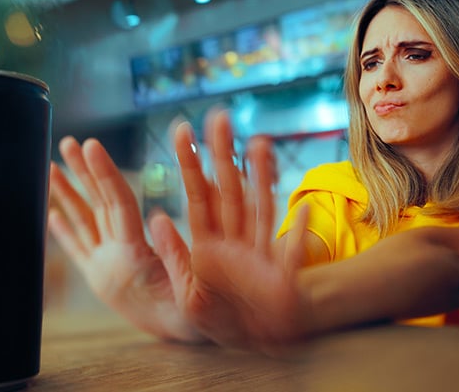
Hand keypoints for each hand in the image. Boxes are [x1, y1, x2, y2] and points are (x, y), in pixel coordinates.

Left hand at [48, 136, 204, 342]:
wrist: (183, 339)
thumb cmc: (197, 313)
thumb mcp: (195, 282)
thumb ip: (177, 252)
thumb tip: (158, 215)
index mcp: (134, 256)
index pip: (118, 204)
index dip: (105, 172)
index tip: (91, 144)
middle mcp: (111, 261)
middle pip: (95, 206)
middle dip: (81, 173)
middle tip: (66, 142)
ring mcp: (101, 270)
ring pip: (81, 223)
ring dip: (65, 195)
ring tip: (49, 168)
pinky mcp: (99, 280)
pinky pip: (78, 250)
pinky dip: (63, 232)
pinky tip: (50, 215)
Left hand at [149, 111, 312, 350]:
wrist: (249, 342)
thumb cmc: (217, 319)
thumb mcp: (186, 293)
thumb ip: (174, 257)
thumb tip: (155, 218)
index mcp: (208, 243)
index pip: (198, 195)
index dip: (190, 163)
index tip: (183, 131)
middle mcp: (234, 239)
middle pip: (229, 190)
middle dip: (223, 154)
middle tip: (219, 117)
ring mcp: (259, 252)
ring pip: (259, 206)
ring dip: (260, 176)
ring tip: (259, 143)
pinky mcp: (280, 276)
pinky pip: (291, 256)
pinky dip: (298, 237)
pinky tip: (303, 213)